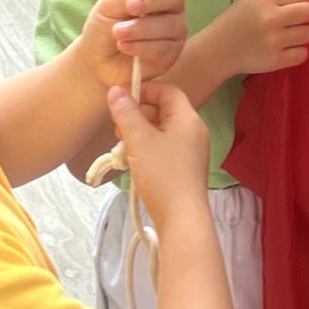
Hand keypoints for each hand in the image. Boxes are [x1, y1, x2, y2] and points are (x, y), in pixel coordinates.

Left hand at [84, 0, 186, 84]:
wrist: (97, 59)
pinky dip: (141, 47)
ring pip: (169, 25)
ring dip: (140, 28)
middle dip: (151, 1)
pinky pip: (163, 48)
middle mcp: (171, 9)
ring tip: (117, 33)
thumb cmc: (105, 26)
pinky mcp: (171, 55)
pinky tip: (124, 46)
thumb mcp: (110, 5)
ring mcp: (174, 32)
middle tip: (129, 7)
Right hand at [106, 81, 211, 219]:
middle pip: (163, 110)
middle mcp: (193, 131)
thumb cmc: (162, 175)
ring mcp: (190, 151)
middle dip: (137, 115)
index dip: (144, 90)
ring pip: (160, 131)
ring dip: (138, 134)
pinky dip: (146, 149)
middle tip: (118, 126)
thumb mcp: (139, 140)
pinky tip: (131, 161)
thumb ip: (126, 113)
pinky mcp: (184, 168)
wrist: (181, 218)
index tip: (122, 99)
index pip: (167, 91)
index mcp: (188, 119)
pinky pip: (163, 148)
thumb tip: (115, 90)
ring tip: (121, 146)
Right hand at [215, 0, 308, 75]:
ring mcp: (273, 41)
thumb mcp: (252, 1)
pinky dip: (297, 52)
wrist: (217, 51)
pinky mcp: (275, 60)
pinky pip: (302, 54)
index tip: (307, 6)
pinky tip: (286, 50)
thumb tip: (308, 0)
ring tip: (290, 37)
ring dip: (303, 35)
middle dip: (307, 17)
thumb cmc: (235, 23)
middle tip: (297, 23)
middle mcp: (270, 18)